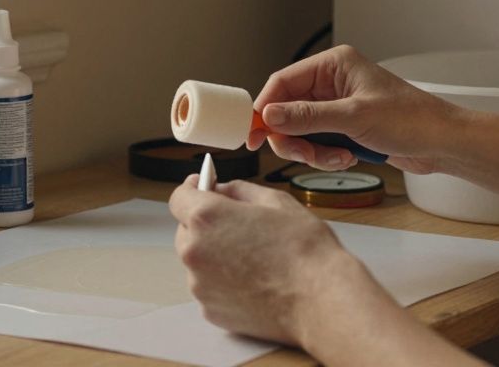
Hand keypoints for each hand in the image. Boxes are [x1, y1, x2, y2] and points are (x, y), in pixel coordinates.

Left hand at [169, 176, 368, 344]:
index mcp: (206, 217)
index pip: (179, 197)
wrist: (320, 300)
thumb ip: (239, 190)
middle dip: (205, 225)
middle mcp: (194, 251)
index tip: (204, 188)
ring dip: (215, 255)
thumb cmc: (303, 249)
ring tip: (253, 259)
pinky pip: (210, 288)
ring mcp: (200, 285)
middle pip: (185, 231)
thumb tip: (221, 190)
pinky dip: (224, 282)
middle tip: (238, 227)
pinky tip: (254, 281)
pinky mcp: (211, 311)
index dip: (193, 190)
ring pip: (198, 262)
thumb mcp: (275, 201)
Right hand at [251, 45, 468, 173]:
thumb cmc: (411, 120)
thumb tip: (269, 116)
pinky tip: (348, 157)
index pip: (283, 82)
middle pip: (288, 110)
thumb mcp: (354, 118)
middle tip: (302, 154)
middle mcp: (333, 82)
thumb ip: (308, 117)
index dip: (265, 108)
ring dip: (313, 150)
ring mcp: (338, 106)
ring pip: (301, 131)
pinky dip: (326, 156)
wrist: (442, 144)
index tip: (254, 132)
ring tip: (336, 157)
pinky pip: (318, 143)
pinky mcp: (345, 128)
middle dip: (293, 136)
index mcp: (334, 65)